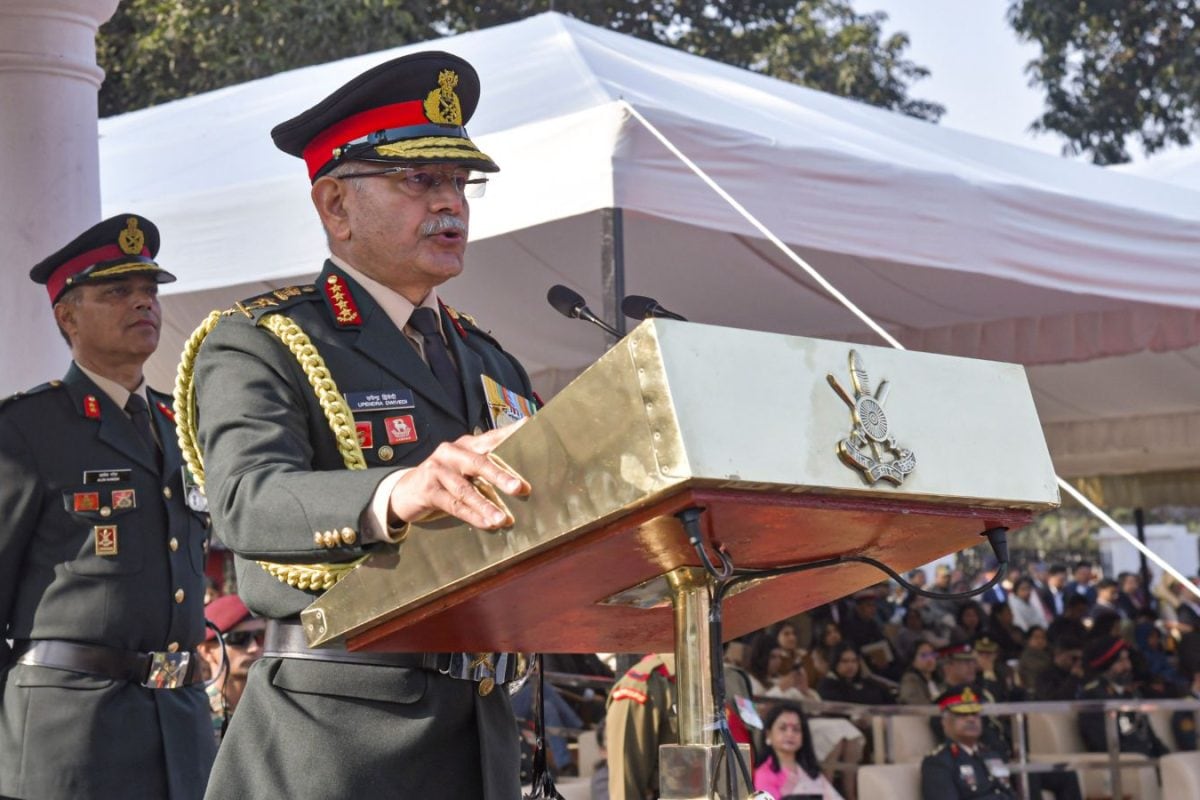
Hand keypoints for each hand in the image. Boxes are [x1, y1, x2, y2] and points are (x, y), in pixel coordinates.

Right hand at [387, 422, 529, 529]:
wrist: (407, 491)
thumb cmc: (446, 480)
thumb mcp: (466, 469)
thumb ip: (489, 469)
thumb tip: (524, 484)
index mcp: (466, 444)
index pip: (491, 438)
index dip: (509, 433)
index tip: (529, 427)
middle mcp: (451, 452)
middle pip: (479, 462)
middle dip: (501, 476)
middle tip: (520, 488)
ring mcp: (436, 469)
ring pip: (465, 489)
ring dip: (486, 505)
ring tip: (503, 519)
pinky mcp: (427, 490)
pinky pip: (453, 504)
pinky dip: (472, 515)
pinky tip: (486, 524)